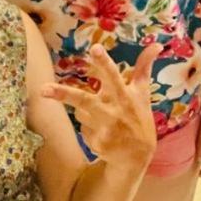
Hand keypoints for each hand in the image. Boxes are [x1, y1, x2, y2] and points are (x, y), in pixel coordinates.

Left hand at [41, 44, 159, 169]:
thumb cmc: (139, 117)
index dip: (103, 62)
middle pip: (82, 100)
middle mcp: (112, 111)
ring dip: (87, 113)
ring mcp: (103, 129)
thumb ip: (145, 67)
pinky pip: (82, 128)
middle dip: (63, 94)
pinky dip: (89, 128)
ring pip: (80, 111)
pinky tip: (103, 134)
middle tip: (42, 89)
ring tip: (105, 120)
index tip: (94, 48)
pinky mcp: (95, 143)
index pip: (113, 75)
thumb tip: (158, 44)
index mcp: (123, 95)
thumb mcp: (143, 92)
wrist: (137, 156)